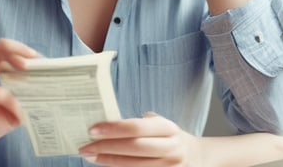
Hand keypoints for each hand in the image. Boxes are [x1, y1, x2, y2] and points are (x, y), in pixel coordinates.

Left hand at [78, 112, 202, 165]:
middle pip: (134, 148)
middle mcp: (172, 148)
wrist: (198, 158)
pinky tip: (106, 164)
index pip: (137, 127)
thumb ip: (140, 124)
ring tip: (90, 156)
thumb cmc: (170, 138)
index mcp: (168, 128)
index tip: (92, 129)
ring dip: (108, 162)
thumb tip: (106, 122)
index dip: (113, 129)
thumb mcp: (161, 125)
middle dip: (106, 147)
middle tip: (84, 146)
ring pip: (134, 166)